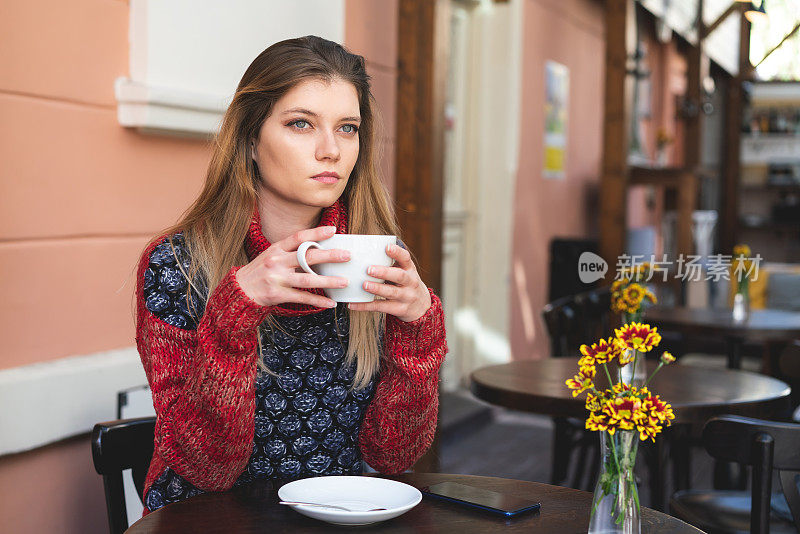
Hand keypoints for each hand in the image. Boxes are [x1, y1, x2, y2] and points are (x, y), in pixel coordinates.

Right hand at [235, 226, 349, 307]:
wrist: (240, 289)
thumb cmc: (261, 270)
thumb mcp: (271, 255)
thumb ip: (290, 251)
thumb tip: (317, 247)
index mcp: (276, 249)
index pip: (298, 237)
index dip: (316, 233)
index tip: (333, 230)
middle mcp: (277, 262)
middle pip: (307, 257)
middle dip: (330, 256)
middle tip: (347, 256)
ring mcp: (277, 279)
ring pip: (308, 280)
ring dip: (328, 281)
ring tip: (344, 282)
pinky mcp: (278, 295)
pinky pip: (302, 298)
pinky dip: (318, 300)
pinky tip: (331, 303)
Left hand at [348, 243, 431, 321]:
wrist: (421, 306)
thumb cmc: (406, 284)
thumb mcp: (404, 271)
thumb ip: (391, 263)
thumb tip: (364, 250)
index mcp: (409, 269)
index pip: (405, 258)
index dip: (397, 252)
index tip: (387, 247)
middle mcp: (410, 282)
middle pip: (400, 276)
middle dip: (384, 272)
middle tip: (369, 269)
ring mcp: (406, 297)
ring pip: (391, 292)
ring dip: (377, 289)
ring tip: (364, 285)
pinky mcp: (399, 309)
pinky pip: (381, 307)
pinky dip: (366, 306)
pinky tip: (353, 304)